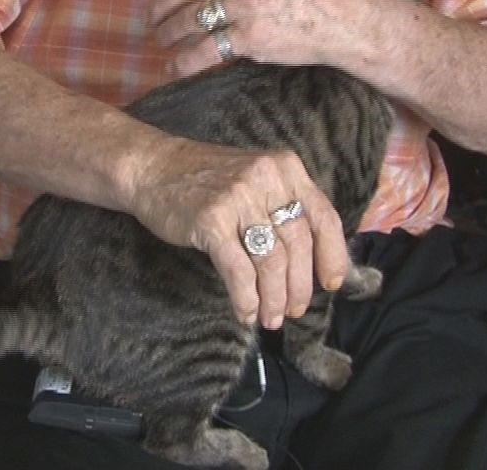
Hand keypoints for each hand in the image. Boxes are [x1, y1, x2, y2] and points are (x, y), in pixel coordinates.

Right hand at [124, 135, 349, 329]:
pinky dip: (246, 298)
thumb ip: (285, 205)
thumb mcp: (256, 178)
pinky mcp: (211, 220)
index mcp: (286, 168)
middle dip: (299, 287)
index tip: (332, 284)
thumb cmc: (207, 180)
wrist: (153, 168)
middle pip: (298, 245)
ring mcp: (238, 199)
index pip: (323, 217)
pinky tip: (246, 311)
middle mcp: (266, 179)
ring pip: (271, 262)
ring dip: (273, 299)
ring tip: (269, 318)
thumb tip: (314, 260)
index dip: (332, 256)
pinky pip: (239, 270)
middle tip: (293, 311)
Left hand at [144, 0, 381, 75]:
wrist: (349, 18)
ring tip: (162, 40)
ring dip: (168, 32)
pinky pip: (205, 50)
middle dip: (162, 4)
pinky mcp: (251, 37)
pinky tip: (175, 66)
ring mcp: (248, 4)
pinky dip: (184, 60)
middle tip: (152, 17)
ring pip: (191, 19)